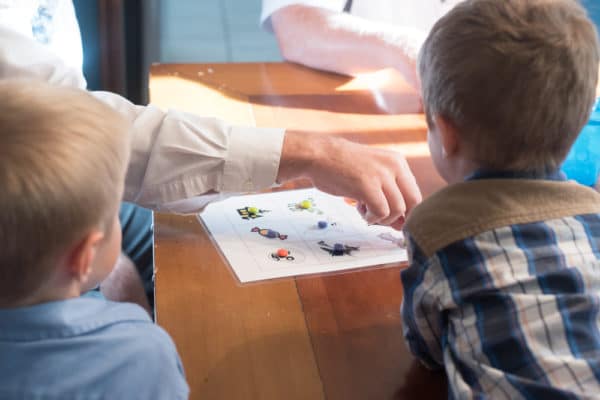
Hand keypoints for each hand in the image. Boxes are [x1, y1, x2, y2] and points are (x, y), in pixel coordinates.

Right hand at [277, 131, 421, 227]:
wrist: (319, 155)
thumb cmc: (342, 167)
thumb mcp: (372, 173)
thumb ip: (388, 194)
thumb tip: (402, 224)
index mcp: (398, 162)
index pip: (415, 193)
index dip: (406, 212)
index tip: (391, 218)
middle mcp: (394, 166)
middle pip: (413, 203)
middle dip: (400, 218)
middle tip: (382, 220)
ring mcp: (381, 175)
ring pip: (398, 210)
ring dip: (382, 219)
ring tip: (365, 211)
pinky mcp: (367, 185)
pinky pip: (381, 212)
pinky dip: (371, 218)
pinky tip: (360, 210)